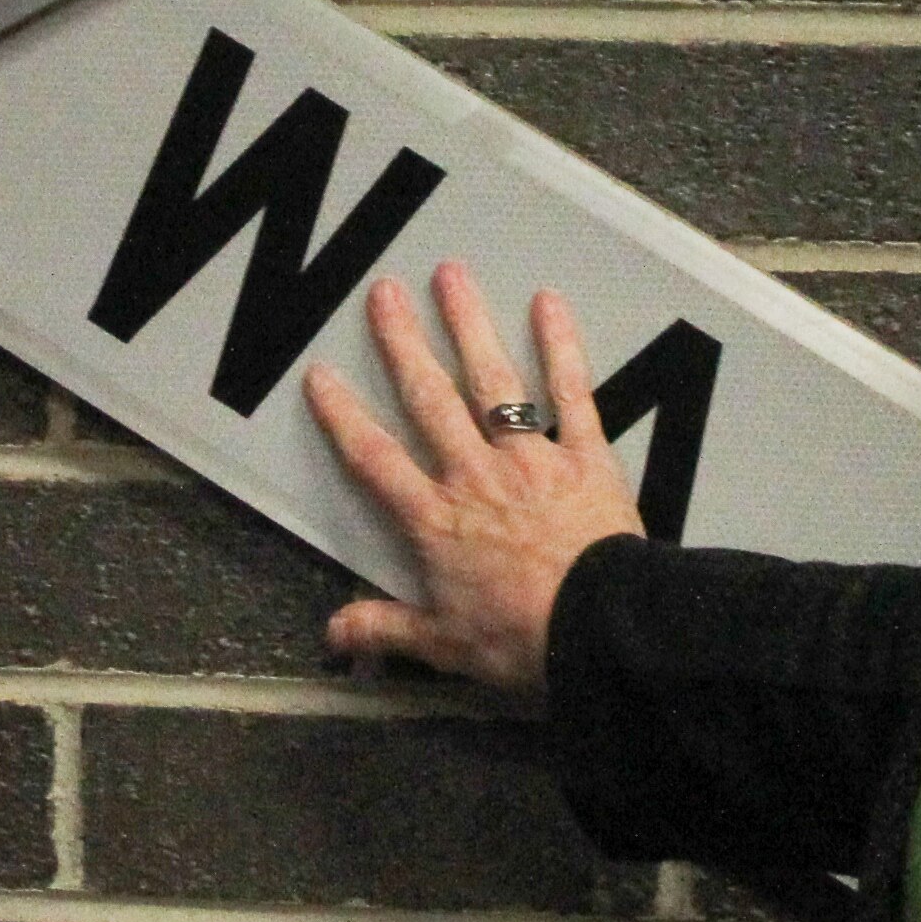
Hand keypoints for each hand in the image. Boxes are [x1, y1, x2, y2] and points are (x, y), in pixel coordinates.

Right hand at [308, 260, 645, 695]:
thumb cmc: (522, 641)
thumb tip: (333, 634)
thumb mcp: (444, 646)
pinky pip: (572, 394)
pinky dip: (561, 348)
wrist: (600, 631)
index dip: (343, 417)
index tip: (320, 377)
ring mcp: (530, 460)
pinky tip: (548, 304)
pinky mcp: (585, 458)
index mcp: (435, 522)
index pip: (375, 460)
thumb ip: (386, 630)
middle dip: (403, 344)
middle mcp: (474, 476)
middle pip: (429, 399)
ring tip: (451, 275)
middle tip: (384, 292)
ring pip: (492, 382)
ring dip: (469, 326)